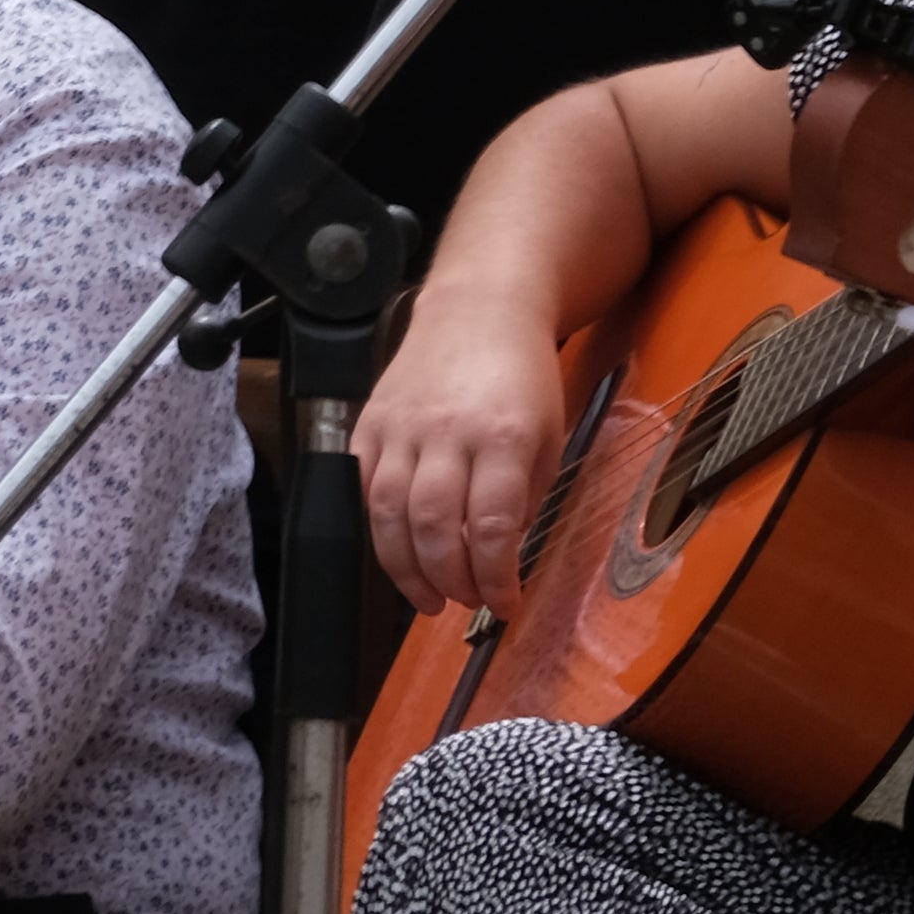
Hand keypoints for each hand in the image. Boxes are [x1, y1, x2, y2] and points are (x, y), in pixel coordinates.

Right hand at [359, 288, 571, 611]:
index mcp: (504, 439)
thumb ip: (525, 497)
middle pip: (434, 525)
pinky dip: (377, 526)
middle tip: (464, 603)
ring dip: (406, 567)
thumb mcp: (550, 437)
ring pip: (388, 512)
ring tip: (428, 596)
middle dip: (450, 579)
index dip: (496, 579)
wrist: (479, 309)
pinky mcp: (370, 421)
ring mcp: (400, 426)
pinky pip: (362, 485)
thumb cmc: (524, 377)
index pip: (492, 527)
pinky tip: (397, 547)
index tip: (506, 604)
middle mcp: (446, 433)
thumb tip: (499, 556)